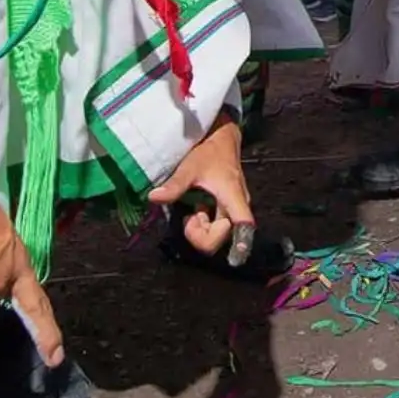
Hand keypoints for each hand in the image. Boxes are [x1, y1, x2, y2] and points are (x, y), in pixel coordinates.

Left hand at [148, 117, 254, 264]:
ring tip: (193, 209)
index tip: (234, 260)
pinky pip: (215, 225)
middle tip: (191, 216)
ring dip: (201, 228)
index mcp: (233, 197)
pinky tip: (196, 207)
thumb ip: (174, 185)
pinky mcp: (227, 208)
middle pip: (222, 237)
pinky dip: (202, 222)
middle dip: (201, 233)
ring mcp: (232, 208)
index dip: (242, 245)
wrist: (221, 137)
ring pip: (217, 233)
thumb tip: (153, 197)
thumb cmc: (209, 151)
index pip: (244, 225)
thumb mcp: (190, 166)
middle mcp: (237, 207)